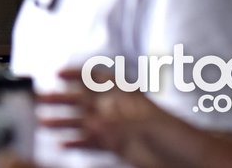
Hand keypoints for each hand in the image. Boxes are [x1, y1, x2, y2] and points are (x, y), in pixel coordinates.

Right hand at [37, 73, 183, 166]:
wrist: (191, 159)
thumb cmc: (177, 135)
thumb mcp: (145, 127)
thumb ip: (115, 125)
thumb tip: (90, 123)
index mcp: (129, 97)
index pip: (99, 79)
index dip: (78, 74)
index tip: (58, 73)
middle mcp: (120, 110)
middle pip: (85, 101)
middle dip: (62, 98)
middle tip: (40, 97)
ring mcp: (119, 128)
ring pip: (85, 123)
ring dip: (64, 122)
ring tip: (43, 121)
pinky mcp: (120, 147)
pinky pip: (93, 143)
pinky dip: (77, 142)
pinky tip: (62, 143)